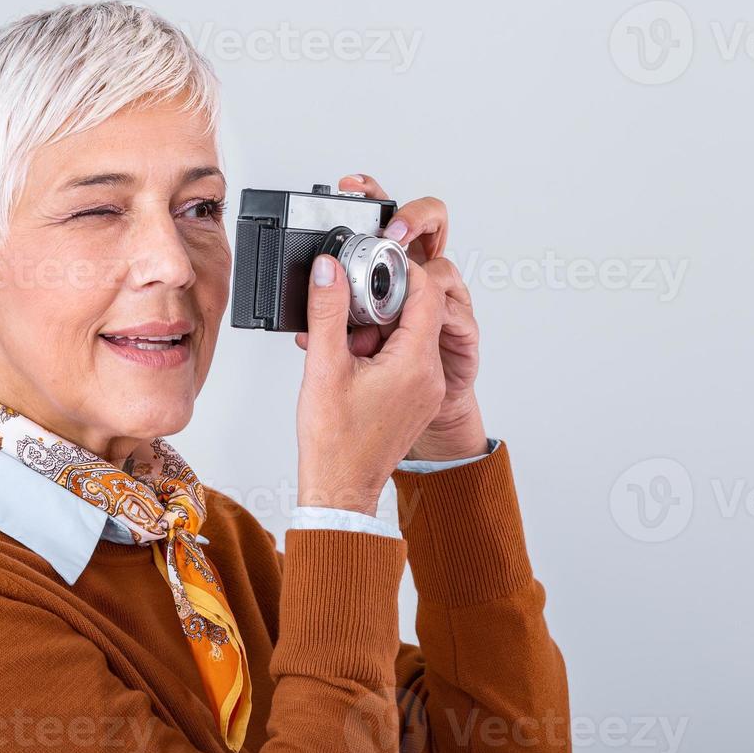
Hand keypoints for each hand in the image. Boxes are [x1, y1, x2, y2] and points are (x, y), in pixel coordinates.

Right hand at [295, 248, 451, 515]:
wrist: (340, 487)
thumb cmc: (334, 439)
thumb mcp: (324, 365)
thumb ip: (328, 310)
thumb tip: (329, 270)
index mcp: (414, 364)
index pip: (426, 295)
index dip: (402, 273)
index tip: (375, 265)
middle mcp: (429, 376)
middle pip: (420, 314)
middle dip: (384, 304)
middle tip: (350, 310)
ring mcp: (426, 391)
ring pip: (413, 337)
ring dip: (381, 330)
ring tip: (347, 347)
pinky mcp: (417, 401)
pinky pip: (409, 360)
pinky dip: (385, 351)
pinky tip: (354, 363)